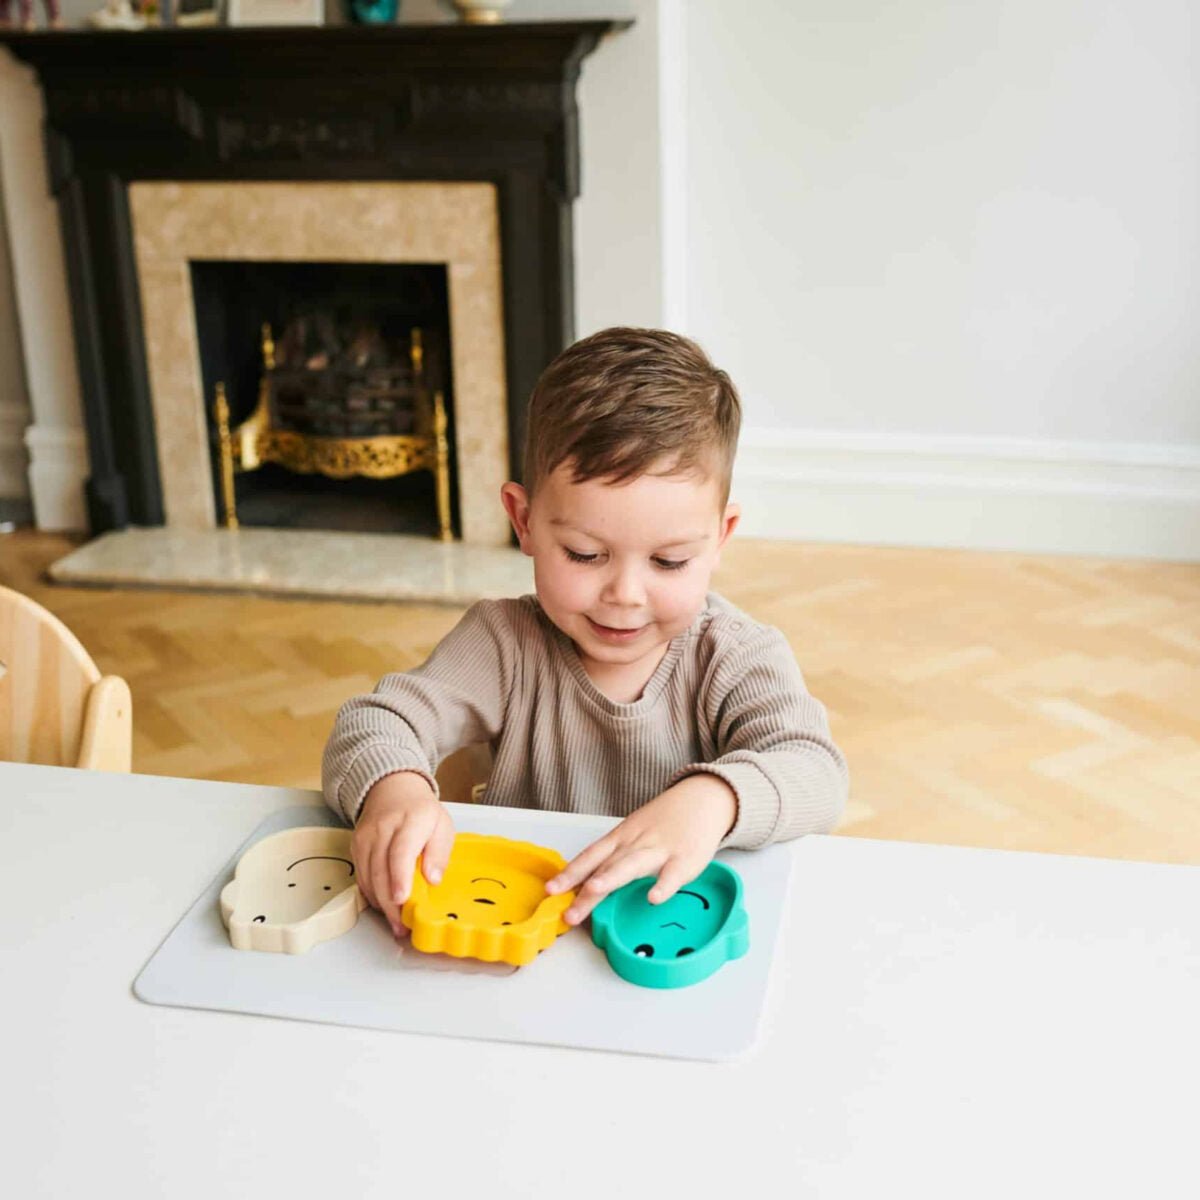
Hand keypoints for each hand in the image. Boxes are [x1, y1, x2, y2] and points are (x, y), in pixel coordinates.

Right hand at [351, 772, 454, 937]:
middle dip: (390, 903)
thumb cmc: (422, 813)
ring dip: (381, 904)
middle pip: (382, 870)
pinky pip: (362, 876)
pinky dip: (372, 895)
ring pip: (369, 877)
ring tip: (396, 923)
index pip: (401, 851)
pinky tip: (385, 905)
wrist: (392, 791)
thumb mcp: (443, 826)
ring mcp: (366, 838)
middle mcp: (384, 828)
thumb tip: (433, 879)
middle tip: (402, 926)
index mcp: (412, 820)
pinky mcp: (356, 847)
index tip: (402, 899)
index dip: (400, 877)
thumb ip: (440, 853)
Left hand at [545, 775, 736, 925]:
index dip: (569, 873)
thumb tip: (586, 884)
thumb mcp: (634, 834)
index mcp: (621, 839)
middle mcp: (635, 843)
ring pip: (632, 864)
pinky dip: (664, 886)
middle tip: (567, 911)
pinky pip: (673, 874)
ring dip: (612, 877)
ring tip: (594, 891)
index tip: (550, 891)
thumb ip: (614, 858)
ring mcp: (659, 850)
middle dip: (584, 889)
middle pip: (606, 866)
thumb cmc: (664, 822)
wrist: (701, 800)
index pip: (590, 856)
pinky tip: (654, 898)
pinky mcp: (685, 858)